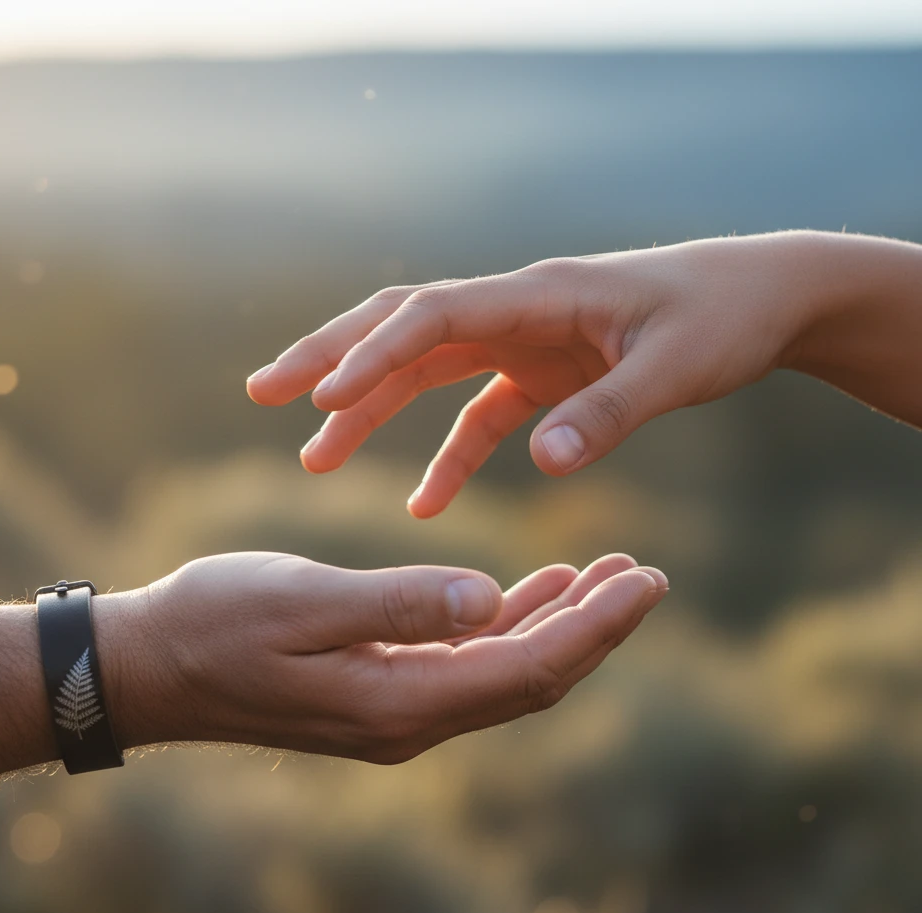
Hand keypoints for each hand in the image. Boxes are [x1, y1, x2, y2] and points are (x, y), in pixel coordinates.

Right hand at [112, 552, 666, 763]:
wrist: (151, 666)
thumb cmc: (214, 623)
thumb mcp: (303, 602)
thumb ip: (401, 603)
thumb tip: (492, 598)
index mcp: (398, 701)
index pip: (527, 669)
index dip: (595, 627)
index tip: (648, 580)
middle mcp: (409, 720)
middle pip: (530, 679)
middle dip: (594, 629)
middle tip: (647, 575)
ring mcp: (395, 711)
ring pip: (504, 674)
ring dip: (558, 626)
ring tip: (605, 575)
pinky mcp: (379, 691)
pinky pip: (466, 666)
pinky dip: (507, 628)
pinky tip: (529, 592)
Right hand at [247, 230, 921, 516]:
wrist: (762, 296)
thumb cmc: (725, 319)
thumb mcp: (678, 366)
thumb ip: (609, 412)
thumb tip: (545, 461)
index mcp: (538, 299)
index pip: (432, 315)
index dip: (371, 352)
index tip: (317, 396)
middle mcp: (516, 314)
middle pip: (403, 329)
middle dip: (331, 359)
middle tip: (263, 392)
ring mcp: (522, 345)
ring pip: (424, 369)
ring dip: (368, 406)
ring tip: (314, 455)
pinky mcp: (538, 376)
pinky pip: (476, 414)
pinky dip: (448, 455)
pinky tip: (425, 503)